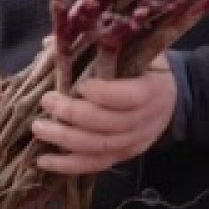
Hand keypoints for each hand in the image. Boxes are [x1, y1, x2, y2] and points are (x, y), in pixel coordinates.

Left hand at [30, 55, 175, 175]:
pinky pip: (96, 165)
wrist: (169, 97)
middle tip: (47, 102)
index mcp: (152, 89)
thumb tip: (52, 43)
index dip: (103, 93)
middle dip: (73, 115)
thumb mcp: (134, 47)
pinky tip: (44, 161)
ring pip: (99, 147)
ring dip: (65, 140)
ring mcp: (134, 142)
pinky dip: (69, 165)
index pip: (129, 97)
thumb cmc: (145, 67)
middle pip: (108, 124)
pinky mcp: (122, 156)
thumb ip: (99, 44)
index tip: (79, 85)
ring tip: (39, 128)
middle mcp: (145, 120)